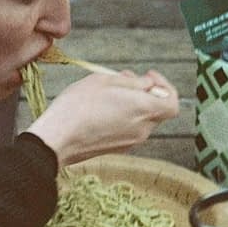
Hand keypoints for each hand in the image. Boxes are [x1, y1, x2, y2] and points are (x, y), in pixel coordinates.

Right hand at [28, 70, 178, 166]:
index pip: (172, 103)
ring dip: (133, 103)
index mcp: (144, 110)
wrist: (55, 140)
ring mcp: (129, 142)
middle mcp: (142, 129)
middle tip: (125, 79)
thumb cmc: (78, 107)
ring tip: (109, 90)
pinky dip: (123, 116)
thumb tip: (147, 85)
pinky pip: (128, 129)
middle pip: (156, 109)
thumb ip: (134, 82)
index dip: (165, 86)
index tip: (148, 76)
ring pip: (141, 118)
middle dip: (145, 91)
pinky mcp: (116, 149)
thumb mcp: (106, 80)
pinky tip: (102, 108)